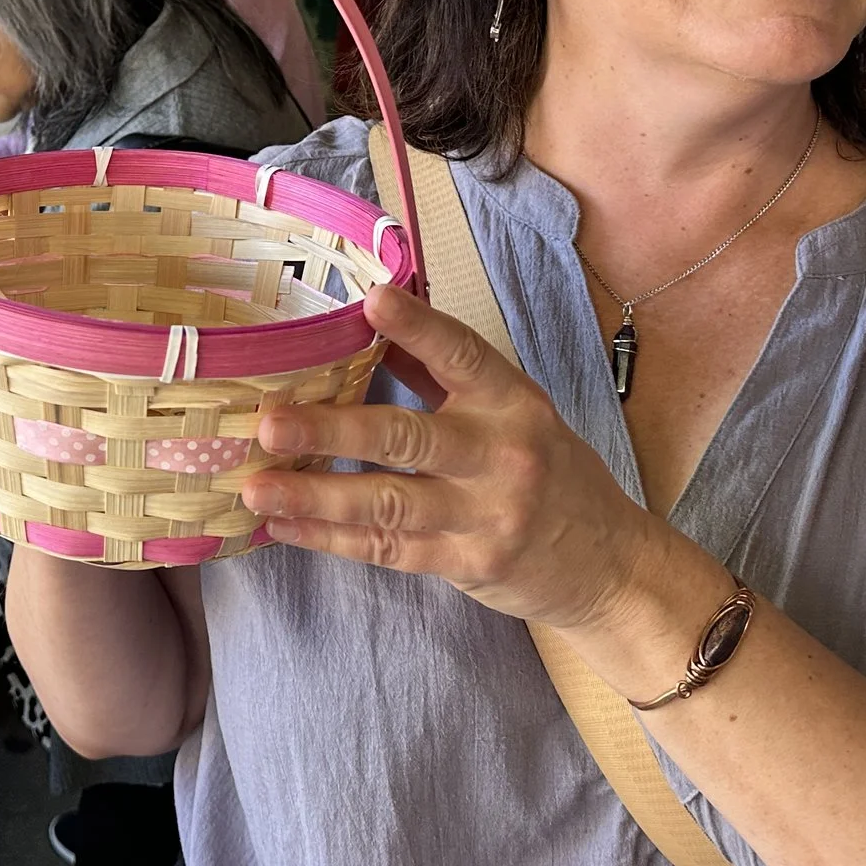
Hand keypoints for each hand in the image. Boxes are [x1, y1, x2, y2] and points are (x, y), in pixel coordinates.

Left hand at [237, 283, 680, 632]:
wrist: (610, 566)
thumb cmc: (552, 475)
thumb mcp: (518, 414)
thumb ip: (447, 377)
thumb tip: (375, 326)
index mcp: (515, 402)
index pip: (464, 355)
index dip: (419, 327)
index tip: (374, 300)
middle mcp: (501, 454)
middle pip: (407, 437)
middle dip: (333, 430)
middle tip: (270, 424)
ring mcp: (485, 514)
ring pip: (386, 502)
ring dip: (314, 496)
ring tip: (255, 486)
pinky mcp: (467, 562)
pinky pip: (387, 548)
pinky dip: (330, 539)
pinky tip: (283, 527)